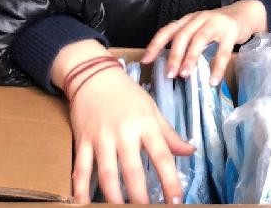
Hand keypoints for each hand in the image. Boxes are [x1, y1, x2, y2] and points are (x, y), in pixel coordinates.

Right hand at [51, 40, 192, 203]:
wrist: (94, 76)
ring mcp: (101, 138)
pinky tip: (83, 204)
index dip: (170, 180)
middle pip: (132, 170)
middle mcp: (124, 133)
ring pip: (106, 173)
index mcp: (145, 124)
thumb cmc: (128, 94)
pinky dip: (80, 188)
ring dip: (113, 197)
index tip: (176, 201)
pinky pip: (81, 168)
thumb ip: (169, 134)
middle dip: (139, 196)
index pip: (162, 156)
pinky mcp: (82, 141)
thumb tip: (190, 152)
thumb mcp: (152, 110)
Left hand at [141, 0, 266, 85]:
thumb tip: (171, 67)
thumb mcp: (199, 29)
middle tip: (169, 74)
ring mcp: (215, 23)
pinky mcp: (230, 31)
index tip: (145, 61)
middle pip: (182, 35)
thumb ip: (187, 43)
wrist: (245, 13)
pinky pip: (223, 51)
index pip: (168, 30)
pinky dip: (217, 67)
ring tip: (185, 75)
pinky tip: (213, 80)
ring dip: (190, 58)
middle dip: (173, 55)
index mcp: (188, 20)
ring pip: (199, 39)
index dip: (155, 45)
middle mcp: (199, 19)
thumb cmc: (218, 26)